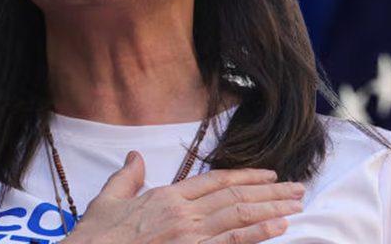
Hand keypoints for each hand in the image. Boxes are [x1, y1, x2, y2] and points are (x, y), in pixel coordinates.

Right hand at [62, 151, 304, 243]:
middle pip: (237, 196)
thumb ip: (126, 177)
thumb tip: (134, 155)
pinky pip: (233, 243)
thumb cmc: (93, 239)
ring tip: (297, 204)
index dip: (246, 175)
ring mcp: (191, 238)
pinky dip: (259, 233)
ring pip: (241, 217)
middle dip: (271, 191)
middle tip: (297, 188)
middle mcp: (184, 214)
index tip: (269, 174)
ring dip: (273, 209)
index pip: (216, 181)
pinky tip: (280, 227)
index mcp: (167, 197)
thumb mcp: (107, 202)